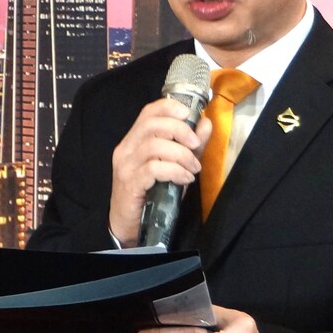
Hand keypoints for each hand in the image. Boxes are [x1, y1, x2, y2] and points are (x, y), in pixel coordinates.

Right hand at [108, 98, 211, 246]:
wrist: (128, 225)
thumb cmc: (151, 194)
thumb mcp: (175, 166)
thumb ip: (189, 145)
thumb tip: (206, 123)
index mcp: (134, 140)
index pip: (148, 111)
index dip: (170, 107)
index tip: (190, 114)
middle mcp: (126, 149)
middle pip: (152, 125)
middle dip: (180, 130)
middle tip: (196, 145)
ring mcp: (126, 166)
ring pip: (154, 146)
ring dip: (181, 154)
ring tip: (193, 168)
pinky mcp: (130, 183)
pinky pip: (154, 169)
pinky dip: (174, 171)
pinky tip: (184, 179)